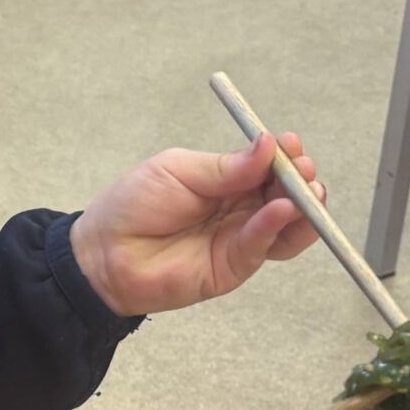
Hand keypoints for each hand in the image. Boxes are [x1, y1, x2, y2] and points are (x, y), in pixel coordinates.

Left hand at [70, 130, 325, 317]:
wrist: (103, 254)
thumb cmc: (132, 206)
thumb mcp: (178, 170)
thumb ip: (224, 166)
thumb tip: (268, 145)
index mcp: (226, 179)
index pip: (268, 166)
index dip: (284, 155)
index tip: (291, 144)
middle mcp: (239, 208)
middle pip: (285, 192)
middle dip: (300, 179)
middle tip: (302, 168)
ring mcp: (239, 238)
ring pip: (286, 223)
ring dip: (303, 206)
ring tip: (306, 191)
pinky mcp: (233, 266)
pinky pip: (262, 246)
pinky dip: (276, 227)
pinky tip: (282, 210)